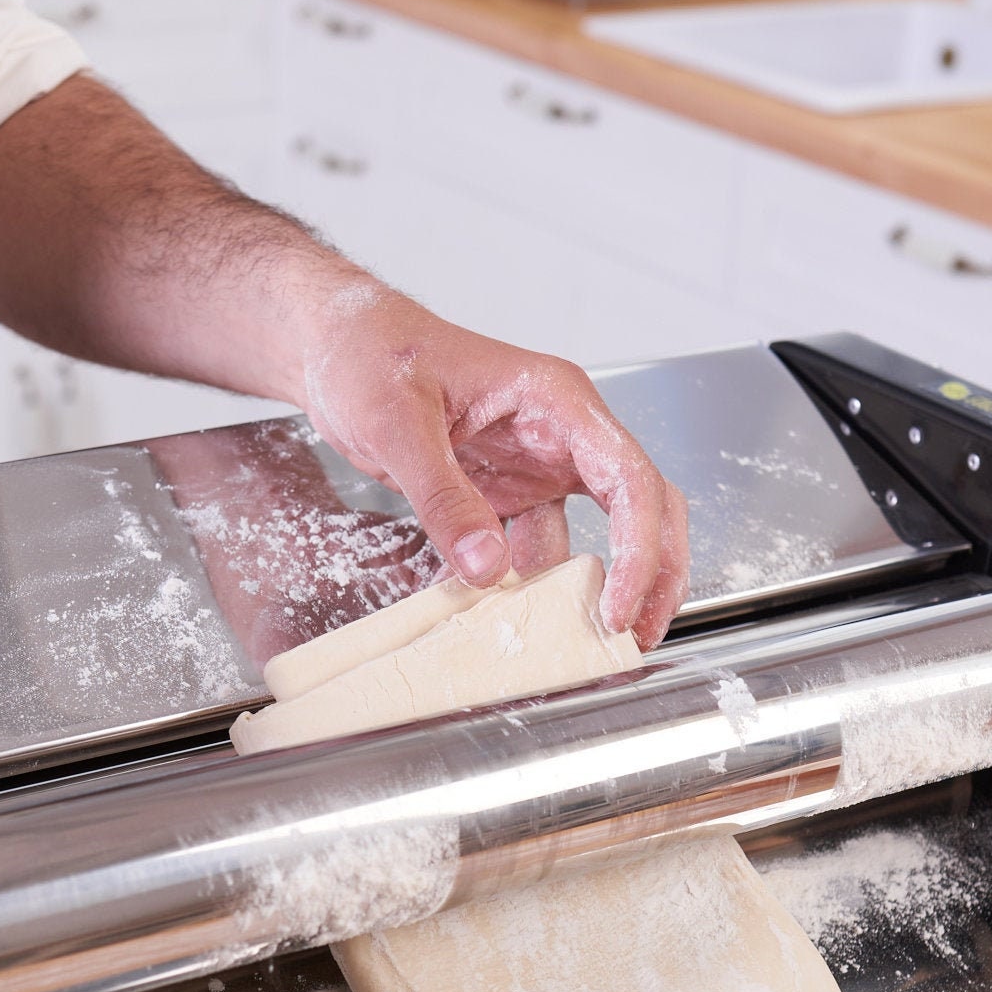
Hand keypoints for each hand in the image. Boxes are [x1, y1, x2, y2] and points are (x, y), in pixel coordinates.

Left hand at [297, 286, 689, 644]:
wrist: (338, 348)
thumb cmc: (371, 353)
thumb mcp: (398, 421)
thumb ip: (443, 495)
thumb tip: (486, 568)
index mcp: (556, 400)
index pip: (629, 477)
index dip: (639, 547)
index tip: (618, 604)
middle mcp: (561, 432)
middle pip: (642, 506)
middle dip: (652, 572)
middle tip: (636, 635)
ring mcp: (538, 463)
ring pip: (598, 533)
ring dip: (595, 588)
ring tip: (583, 644)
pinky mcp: (508, 490)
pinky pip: (537, 547)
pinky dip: (531, 586)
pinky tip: (509, 617)